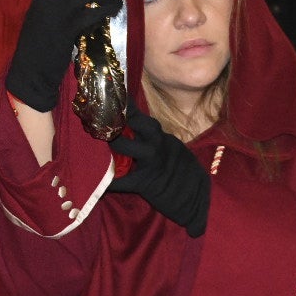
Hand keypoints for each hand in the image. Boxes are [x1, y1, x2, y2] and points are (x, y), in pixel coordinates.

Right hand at [6, 0, 123, 112]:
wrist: (30, 73)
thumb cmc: (35, 54)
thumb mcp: (39, 26)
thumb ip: (52, 15)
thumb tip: (72, 10)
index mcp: (39, 1)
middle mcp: (48, 2)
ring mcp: (58, 13)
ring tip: (114, 3)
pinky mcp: (69, 27)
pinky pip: (91, 13)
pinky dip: (105, 10)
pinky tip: (113, 11)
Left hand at [108, 111, 209, 236]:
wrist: (197, 197)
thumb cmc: (181, 173)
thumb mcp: (171, 150)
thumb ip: (153, 140)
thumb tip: (132, 129)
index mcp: (162, 138)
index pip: (144, 119)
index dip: (127, 109)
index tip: (114, 98)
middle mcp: (158, 145)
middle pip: (139, 124)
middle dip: (120, 119)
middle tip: (101, 116)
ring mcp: (152, 163)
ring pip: (129, 147)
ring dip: (113, 144)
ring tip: (98, 143)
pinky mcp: (145, 182)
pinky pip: (123, 181)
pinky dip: (109, 182)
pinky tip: (97, 182)